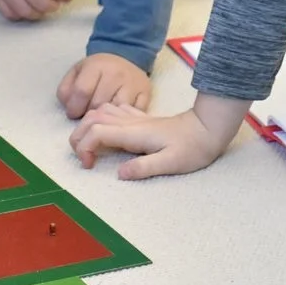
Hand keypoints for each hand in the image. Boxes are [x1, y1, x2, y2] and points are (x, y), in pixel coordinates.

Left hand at [58, 52, 150, 118]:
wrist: (125, 55)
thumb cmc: (97, 69)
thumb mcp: (77, 72)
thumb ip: (66, 89)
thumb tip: (69, 108)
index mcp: (96, 66)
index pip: (82, 91)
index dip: (74, 107)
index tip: (73, 114)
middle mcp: (116, 74)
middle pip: (99, 104)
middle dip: (89, 115)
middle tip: (88, 116)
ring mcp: (133, 84)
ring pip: (116, 111)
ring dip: (107, 120)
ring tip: (102, 119)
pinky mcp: (146, 93)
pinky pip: (134, 114)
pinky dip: (125, 120)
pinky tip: (118, 118)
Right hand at [69, 92, 248, 179]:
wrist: (208, 128)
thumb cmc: (192, 148)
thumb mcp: (171, 164)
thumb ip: (145, 168)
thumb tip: (120, 174)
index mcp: (134, 133)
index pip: (96, 132)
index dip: (84, 147)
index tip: (89, 166)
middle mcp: (130, 122)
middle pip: (90, 119)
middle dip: (78, 137)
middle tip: (83, 158)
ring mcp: (134, 117)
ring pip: (99, 111)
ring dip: (86, 126)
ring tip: (90, 147)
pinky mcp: (140, 118)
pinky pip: (112, 110)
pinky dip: (99, 119)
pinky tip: (106, 132)